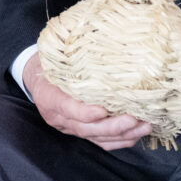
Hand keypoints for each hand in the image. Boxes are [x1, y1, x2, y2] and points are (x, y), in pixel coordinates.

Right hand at [22, 54, 150, 150]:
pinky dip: (118, 140)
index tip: (103, 110)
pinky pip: (99, 142)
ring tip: (144, 127)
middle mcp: (57, 117)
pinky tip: (135, 135)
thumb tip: (99, 38)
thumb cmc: (50, 62)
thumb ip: (72, 57)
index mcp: (48, 96)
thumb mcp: (54, 56)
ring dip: (122, 135)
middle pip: (86, 128)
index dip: (85, 112)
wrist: (36, 76)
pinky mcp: (78, 133)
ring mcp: (68, 127)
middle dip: (113, 126)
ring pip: (96, 138)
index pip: (66, 108)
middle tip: (134, 119)